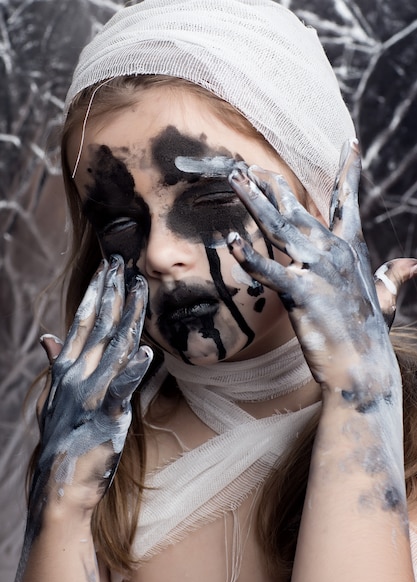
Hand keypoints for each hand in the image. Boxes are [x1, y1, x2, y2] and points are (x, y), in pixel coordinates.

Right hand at [30, 255, 151, 520]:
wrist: (57, 483)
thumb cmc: (61, 437)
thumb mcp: (55, 396)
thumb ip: (56, 362)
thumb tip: (49, 335)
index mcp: (67, 367)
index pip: (84, 320)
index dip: (97, 292)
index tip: (108, 268)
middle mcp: (77, 374)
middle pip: (99, 325)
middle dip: (112, 292)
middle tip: (123, 262)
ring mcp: (90, 393)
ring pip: (114, 346)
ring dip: (129, 316)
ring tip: (140, 289)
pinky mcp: (106, 416)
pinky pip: (121, 390)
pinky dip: (133, 371)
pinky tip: (147, 354)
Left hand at [226, 140, 409, 404]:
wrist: (363, 367)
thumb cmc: (370, 335)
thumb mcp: (386, 300)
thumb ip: (394, 277)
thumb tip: (412, 264)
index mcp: (351, 250)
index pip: (348, 203)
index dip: (349, 172)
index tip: (349, 143)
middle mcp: (335, 252)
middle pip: (298, 209)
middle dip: (273, 185)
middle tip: (248, 166)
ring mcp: (319, 270)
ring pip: (279, 228)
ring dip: (254, 202)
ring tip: (234, 179)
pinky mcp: (302, 293)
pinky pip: (269, 271)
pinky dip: (249, 257)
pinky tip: (231, 240)